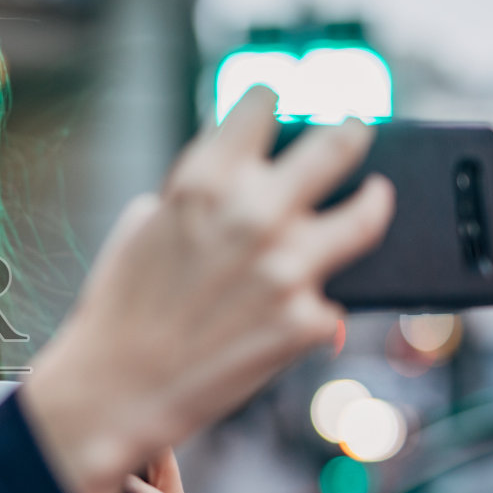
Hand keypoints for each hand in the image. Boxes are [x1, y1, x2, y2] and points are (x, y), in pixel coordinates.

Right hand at [21, 85, 394, 492]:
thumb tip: (237, 182)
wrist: (114, 389)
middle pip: (339, 143)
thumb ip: (196, 193)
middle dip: (350, 130)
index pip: (265, 104)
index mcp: (205, 178)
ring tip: (378, 196)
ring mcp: (289, 267)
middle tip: (356, 128)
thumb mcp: (143, 225)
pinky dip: (315, 302)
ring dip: (374, 202)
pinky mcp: (307, 321)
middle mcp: (255, 212)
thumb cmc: (118, 308)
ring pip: (368, 215)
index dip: (273, 103)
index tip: (284, 105)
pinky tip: (295, 309)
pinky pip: (330, 299)